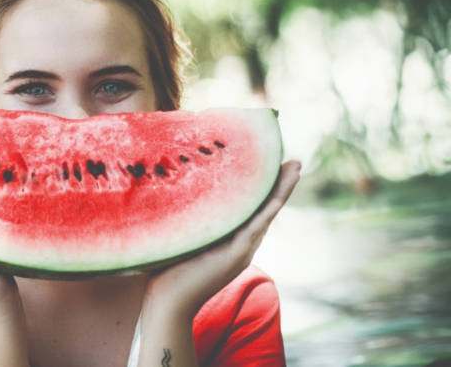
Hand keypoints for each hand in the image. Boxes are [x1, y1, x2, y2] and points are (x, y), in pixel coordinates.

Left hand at [141, 160, 301, 320]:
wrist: (169, 302)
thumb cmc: (169, 270)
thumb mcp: (186, 236)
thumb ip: (192, 218)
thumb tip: (179, 188)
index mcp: (232, 239)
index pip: (254, 208)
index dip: (266, 187)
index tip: (273, 163)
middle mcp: (241, 244)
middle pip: (266, 208)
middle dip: (281, 184)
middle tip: (295, 161)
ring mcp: (240, 251)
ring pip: (266, 215)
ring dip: (281, 192)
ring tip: (294, 170)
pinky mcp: (234, 258)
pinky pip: (254, 230)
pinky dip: (266, 213)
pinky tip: (275, 198)